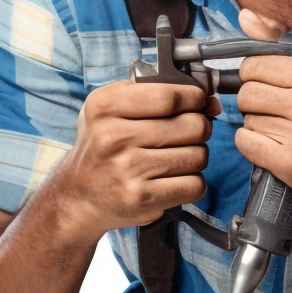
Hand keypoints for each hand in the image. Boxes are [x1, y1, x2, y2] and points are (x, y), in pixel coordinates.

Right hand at [59, 79, 220, 231]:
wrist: (79, 195)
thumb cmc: (104, 144)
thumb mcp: (114, 107)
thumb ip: (158, 94)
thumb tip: (212, 102)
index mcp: (105, 106)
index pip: (169, 96)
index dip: (194, 98)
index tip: (198, 101)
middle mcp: (113, 137)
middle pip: (192, 126)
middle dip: (200, 127)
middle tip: (189, 132)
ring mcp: (127, 170)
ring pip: (197, 156)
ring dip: (196, 156)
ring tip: (178, 156)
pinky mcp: (141, 198)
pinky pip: (194, 185)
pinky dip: (193, 182)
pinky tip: (176, 178)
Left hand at [233, 9, 291, 207]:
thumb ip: (288, 44)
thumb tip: (245, 17)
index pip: (257, 65)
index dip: (256, 73)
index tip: (265, 80)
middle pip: (248, 93)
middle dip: (254, 98)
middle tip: (272, 105)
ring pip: (248, 119)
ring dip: (258, 122)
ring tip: (280, 126)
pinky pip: (246, 144)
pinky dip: (252, 143)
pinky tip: (271, 143)